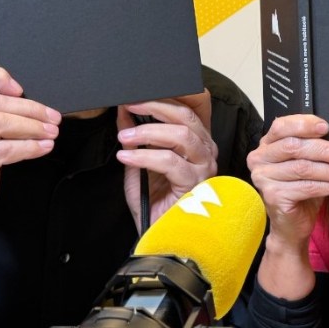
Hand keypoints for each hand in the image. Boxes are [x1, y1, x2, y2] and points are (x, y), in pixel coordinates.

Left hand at [116, 90, 217, 230]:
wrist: (158, 235)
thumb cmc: (153, 201)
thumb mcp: (138, 160)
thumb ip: (134, 135)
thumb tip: (123, 110)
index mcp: (196, 141)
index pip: (189, 108)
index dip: (168, 96)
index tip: (138, 92)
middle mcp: (205, 150)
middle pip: (186, 116)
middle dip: (155, 106)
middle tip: (129, 104)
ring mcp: (203, 167)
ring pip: (182, 135)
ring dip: (148, 131)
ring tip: (125, 138)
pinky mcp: (195, 184)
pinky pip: (171, 161)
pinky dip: (145, 155)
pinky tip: (126, 157)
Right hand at [247, 115, 328, 298]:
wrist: (291, 225)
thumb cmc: (300, 190)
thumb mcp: (307, 163)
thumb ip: (314, 148)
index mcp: (267, 144)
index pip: (282, 126)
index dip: (304, 124)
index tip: (326, 127)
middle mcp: (259, 159)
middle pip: (295, 147)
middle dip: (327, 150)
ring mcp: (263, 178)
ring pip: (303, 168)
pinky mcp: (273, 196)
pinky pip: (307, 187)